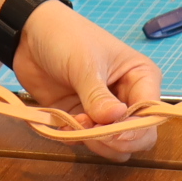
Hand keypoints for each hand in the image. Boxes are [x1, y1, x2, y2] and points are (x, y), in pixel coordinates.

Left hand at [6, 0, 162, 159]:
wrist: (30, 35)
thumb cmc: (67, 37)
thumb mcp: (85, 64)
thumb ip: (98, 96)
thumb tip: (115, 120)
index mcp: (141, 78)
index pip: (151, 114)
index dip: (135, 129)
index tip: (111, 131)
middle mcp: (128, 98)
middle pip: (138, 136)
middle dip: (116, 139)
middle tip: (92, 130)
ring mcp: (105, 112)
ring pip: (114, 145)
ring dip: (95, 141)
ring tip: (76, 122)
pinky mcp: (83, 120)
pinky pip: (87, 142)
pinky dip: (76, 138)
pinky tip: (64, 122)